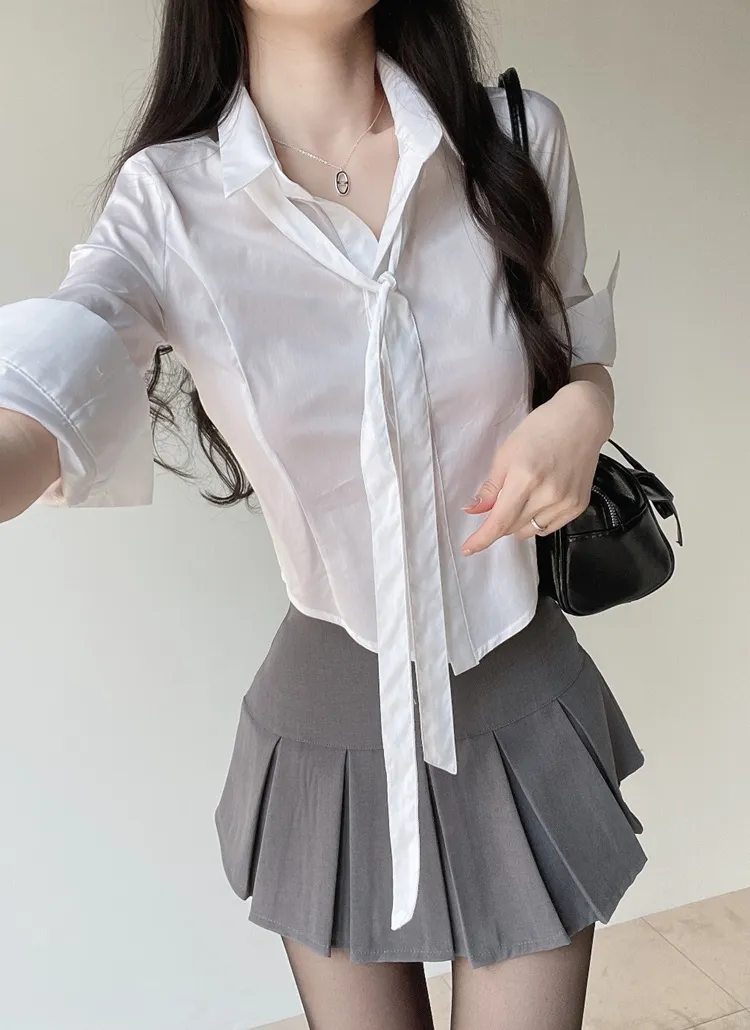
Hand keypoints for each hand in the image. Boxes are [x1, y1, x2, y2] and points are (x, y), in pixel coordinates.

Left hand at [461, 380, 612, 554]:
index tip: (468, 549)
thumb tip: (474, 511)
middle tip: (503, 499)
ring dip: (519, 522)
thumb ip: (491, 487)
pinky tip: (541, 498)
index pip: (500, 521)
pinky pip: (548, 527)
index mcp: (525, 478)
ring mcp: (566, 502)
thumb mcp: (506, 453)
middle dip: (500, 521)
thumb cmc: (541, 430)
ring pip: (530, 531)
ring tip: (526, 494)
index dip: (482, 539)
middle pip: (513, 528)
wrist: (582, 421)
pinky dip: (538, 520)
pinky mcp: (578, 506)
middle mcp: (548, 494)